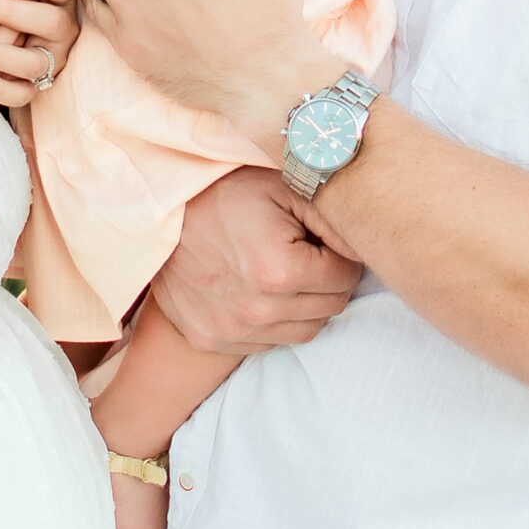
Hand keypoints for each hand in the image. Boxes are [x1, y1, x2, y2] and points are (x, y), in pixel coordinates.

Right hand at [151, 167, 360, 352]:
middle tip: (309, 253)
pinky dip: (274, 319)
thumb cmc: (226, 191)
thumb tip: (369, 244)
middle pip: (331, 307)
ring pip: (306, 330)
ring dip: (306, 304)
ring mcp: (233, 330)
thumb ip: (333, 215)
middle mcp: (259, 310)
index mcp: (282, 271)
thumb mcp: (284, 187)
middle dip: (329, 279)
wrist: (159, 211)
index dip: (341, 254)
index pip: (347, 277)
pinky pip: (268, 341)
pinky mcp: (212, 339)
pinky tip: (258, 288)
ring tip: (286, 271)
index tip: (323, 239)